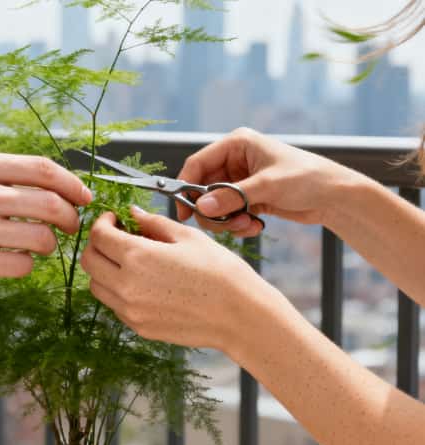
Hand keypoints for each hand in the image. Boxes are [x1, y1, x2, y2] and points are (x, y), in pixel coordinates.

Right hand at [0, 151, 91, 291]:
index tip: (85, 196)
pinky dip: (26, 265)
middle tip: (71, 227)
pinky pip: (21, 266)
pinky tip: (14, 262)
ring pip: (42, 239)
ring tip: (37, 246)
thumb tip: (41, 186)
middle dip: (71, 219)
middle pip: (52, 205)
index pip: (43, 169)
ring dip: (48, 245)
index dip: (73, 184)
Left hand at [81, 207, 267, 351]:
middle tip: (115, 237)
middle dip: (97, 244)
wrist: (240, 316)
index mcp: (137, 257)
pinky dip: (118, 290)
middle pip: (89, 261)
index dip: (102, 222)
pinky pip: (114, 305)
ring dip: (104, 269)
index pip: (98, 235)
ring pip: (96, 286)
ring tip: (129, 261)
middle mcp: (126, 285)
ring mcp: (130, 310)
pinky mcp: (138, 327)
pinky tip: (141, 282)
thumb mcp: (187, 237)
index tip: (113, 219)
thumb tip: (132, 214)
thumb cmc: (221, 273)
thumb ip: (153, 223)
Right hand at [179, 127, 372, 236]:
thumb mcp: (268, 186)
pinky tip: (256, 225)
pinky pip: (228, 214)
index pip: (197, 164)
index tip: (184, 212)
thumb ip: (232, 197)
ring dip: (226, 220)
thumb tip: (201, 207)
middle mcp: (234, 161)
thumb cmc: (308, 178)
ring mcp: (240, 181)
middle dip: (212, 211)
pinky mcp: (247, 198)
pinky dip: (238, 224)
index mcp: (237, 145)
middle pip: (202, 189)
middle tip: (225, 224)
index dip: (186, 187)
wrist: (335, 197)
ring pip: (214, 206)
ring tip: (247, 225)